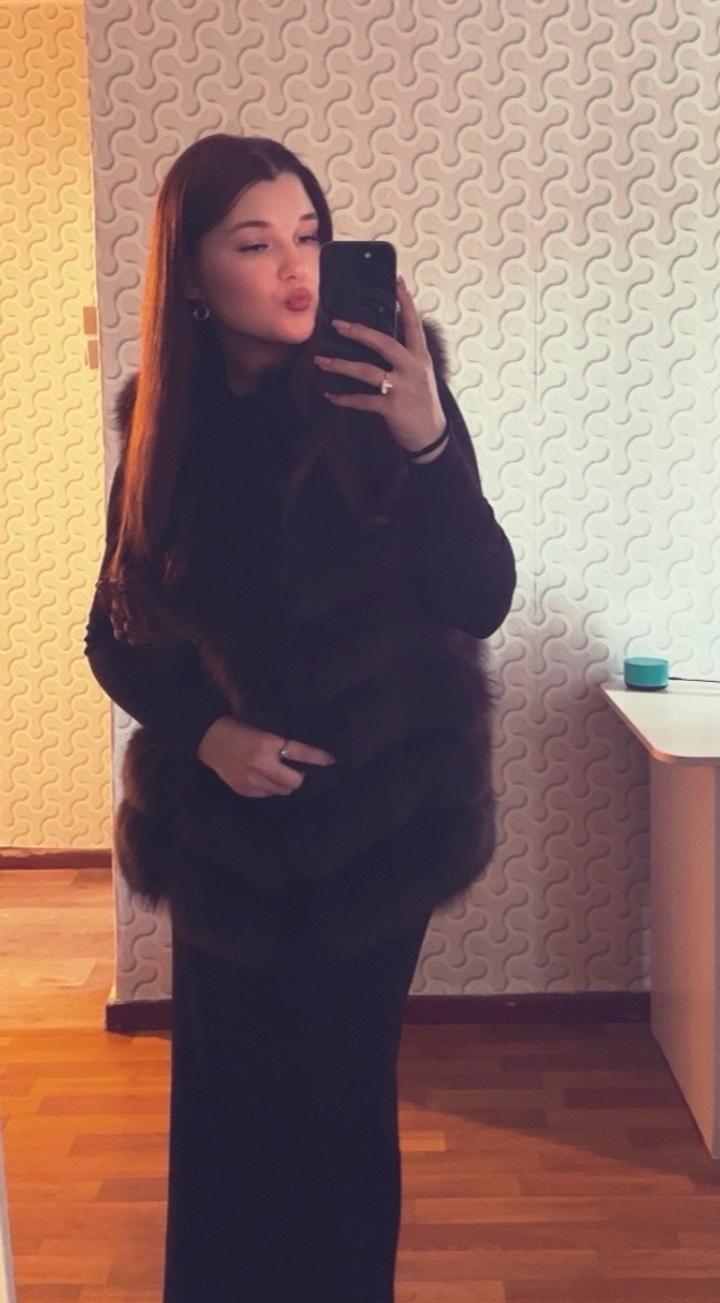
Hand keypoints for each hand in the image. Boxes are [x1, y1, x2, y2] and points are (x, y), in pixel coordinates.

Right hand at [197, 715, 336, 798]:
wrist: (207, 739)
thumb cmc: (237, 728)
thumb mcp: (261, 730)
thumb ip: (279, 743)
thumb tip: (300, 756)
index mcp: (268, 743)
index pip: (301, 753)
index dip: (318, 757)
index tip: (331, 760)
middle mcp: (262, 764)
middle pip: (295, 781)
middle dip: (299, 776)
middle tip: (296, 770)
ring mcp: (253, 780)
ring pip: (283, 791)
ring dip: (285, 783)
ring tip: (277, 773)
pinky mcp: (245, 790)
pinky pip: (268, 794)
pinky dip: (270, 787)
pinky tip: (262, 777)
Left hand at [313, 276, 447, 454]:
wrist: (431, 436)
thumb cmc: (422, 403)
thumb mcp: (420, 375)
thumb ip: (404, 358)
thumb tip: (379, 341)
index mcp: (420, 358)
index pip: (413, 324)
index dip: (405, 302)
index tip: (397, 281)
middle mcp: (412, 369)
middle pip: (384, 343)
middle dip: (359, 332)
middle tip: (337, 324)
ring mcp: (402, 388)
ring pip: (366, 371)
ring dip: (340, 365)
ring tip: (321, 361)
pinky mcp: (392, 408)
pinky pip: (362, 400)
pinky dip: (344, 398)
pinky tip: (330, 395)